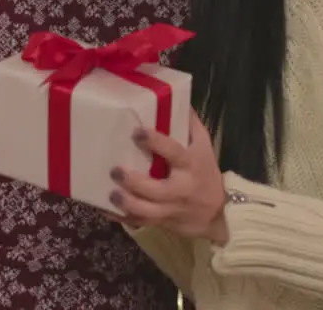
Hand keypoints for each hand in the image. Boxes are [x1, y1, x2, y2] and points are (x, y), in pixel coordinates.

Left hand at [108, 114, 229, 244]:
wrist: (218, 213)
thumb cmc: (206, 173)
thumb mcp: (204, 147)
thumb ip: (190, 125)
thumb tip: (175, 98)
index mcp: (190, 166)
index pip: (174, 153)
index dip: (156, 143)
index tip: (137, 132)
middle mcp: (180, 189)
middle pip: (156, 190)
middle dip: (134, 182)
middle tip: (115, 170)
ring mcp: (170, 209)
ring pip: (146, 212)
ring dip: (126, 203)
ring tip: (111, 193)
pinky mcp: (161, 222)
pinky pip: (139, 223)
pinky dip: (121, 218)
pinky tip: (105, 209)